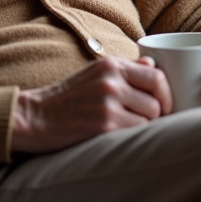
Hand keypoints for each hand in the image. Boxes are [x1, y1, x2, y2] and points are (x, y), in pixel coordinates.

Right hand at [11, 56, 172, 153]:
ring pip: (150, 118)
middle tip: (149, 120)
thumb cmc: (67, 98)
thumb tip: (154, 64)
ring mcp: (108, 103)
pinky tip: (116, 135)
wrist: (34, 117)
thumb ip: (125, 69)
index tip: (163, 104)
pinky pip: (136, 132)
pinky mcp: (104, 125)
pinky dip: (131, 136)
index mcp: (111, 65)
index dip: (166, 93)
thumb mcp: (94, 73)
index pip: (157, 75)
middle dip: (158, 112)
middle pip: (157, 99)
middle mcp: (111, 80)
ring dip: (143, 125)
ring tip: (126, 127)